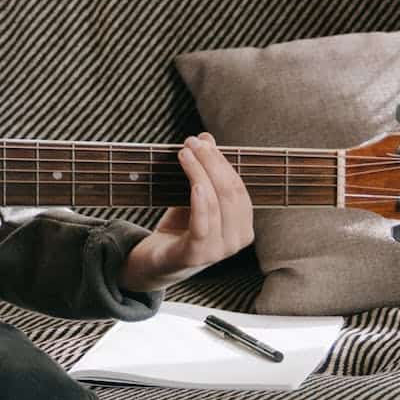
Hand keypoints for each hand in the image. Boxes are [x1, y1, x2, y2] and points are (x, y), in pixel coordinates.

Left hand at [118, 133, 253, 292]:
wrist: (156, 261)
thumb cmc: (180, 228)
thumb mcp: (194, 196)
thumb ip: (204, 170)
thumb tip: (206, 138)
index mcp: (243, 226)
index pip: (238, 188)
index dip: (222, 162)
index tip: (202, 141)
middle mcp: (237, 241)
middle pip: (230, 193)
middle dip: (211, 163)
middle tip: (191, 143)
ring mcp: (218, 251)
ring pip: (216, 205)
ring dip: (200, 174)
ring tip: (184, 154)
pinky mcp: (196, 256)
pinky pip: (203, 226)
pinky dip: (201, 203)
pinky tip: (194, 184)